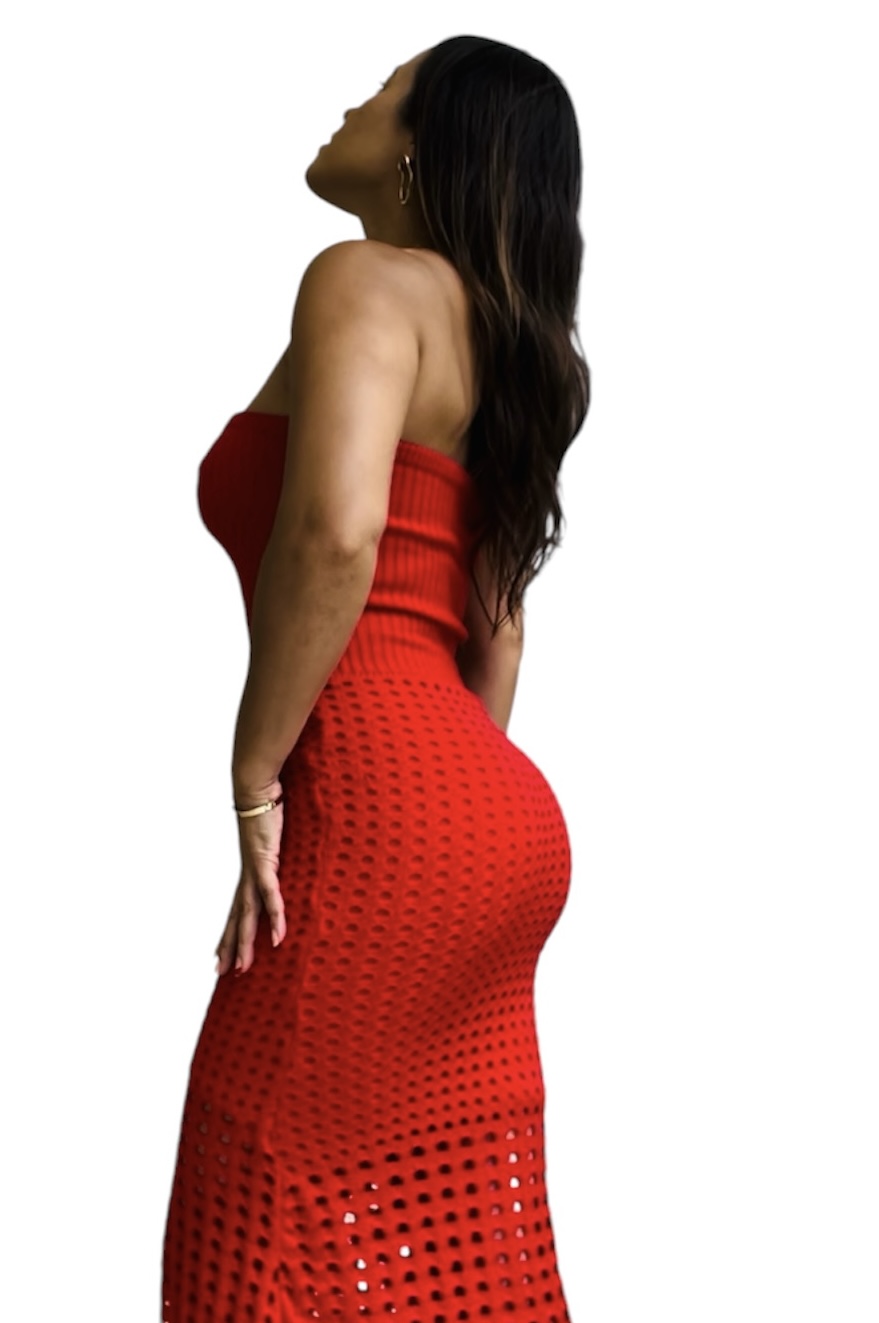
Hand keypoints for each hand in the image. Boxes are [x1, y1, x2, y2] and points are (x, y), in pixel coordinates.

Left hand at [215, 777, 286, 975]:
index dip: (228, 932)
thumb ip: (281, 850)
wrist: (256, 789)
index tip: (221, 954)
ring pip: (247, 914)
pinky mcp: (264, 863)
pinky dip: (274, 918)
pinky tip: (277, 937)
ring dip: (245, 942)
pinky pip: (270, 897)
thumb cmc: (267, 808)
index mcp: (250, 872)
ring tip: (242, 966)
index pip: (236, 909)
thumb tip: (288, 854)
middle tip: (222, 972)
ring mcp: (254, 871)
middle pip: (236, 918)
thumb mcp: (277, 836)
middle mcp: (248, 876)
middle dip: (229, 946)